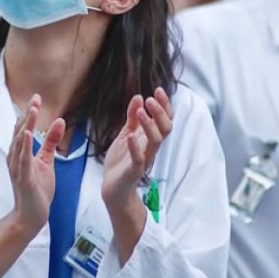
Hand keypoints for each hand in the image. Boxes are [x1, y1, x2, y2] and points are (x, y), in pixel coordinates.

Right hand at [6, 94, 64, 236]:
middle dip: (28, 114)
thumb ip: (51, 142)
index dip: (29, 112)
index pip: (24, 128)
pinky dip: (25, 146)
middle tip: (35, 98)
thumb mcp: (47, 161)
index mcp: (20, 152)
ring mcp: (17, 167)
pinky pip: (23, 159)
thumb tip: (59, 121)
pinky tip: (28, 134)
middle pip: (20, 131)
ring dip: (26, 125)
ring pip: (20, 142)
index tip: (36, 97)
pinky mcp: (23, 177)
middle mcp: (15, 157)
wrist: (31, 215)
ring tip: (32, 110)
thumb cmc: (37, 189)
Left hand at [101, 89, 172, 210]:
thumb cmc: (121, 161)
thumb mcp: (126, 134)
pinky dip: (135, 147)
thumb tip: (139, 97)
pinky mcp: (134, 171)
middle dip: (160, 113)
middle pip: (166, 129)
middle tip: (150, 99)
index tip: (158, 90)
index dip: (164, 105)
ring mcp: (144, 159)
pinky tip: (131, 136)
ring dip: (149, 125)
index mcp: (150, 138)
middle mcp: (151, 148)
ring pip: (156, 141)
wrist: (113, 188)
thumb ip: (132, 118)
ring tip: (140, 112)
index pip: (165, 120)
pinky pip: (139, 159)